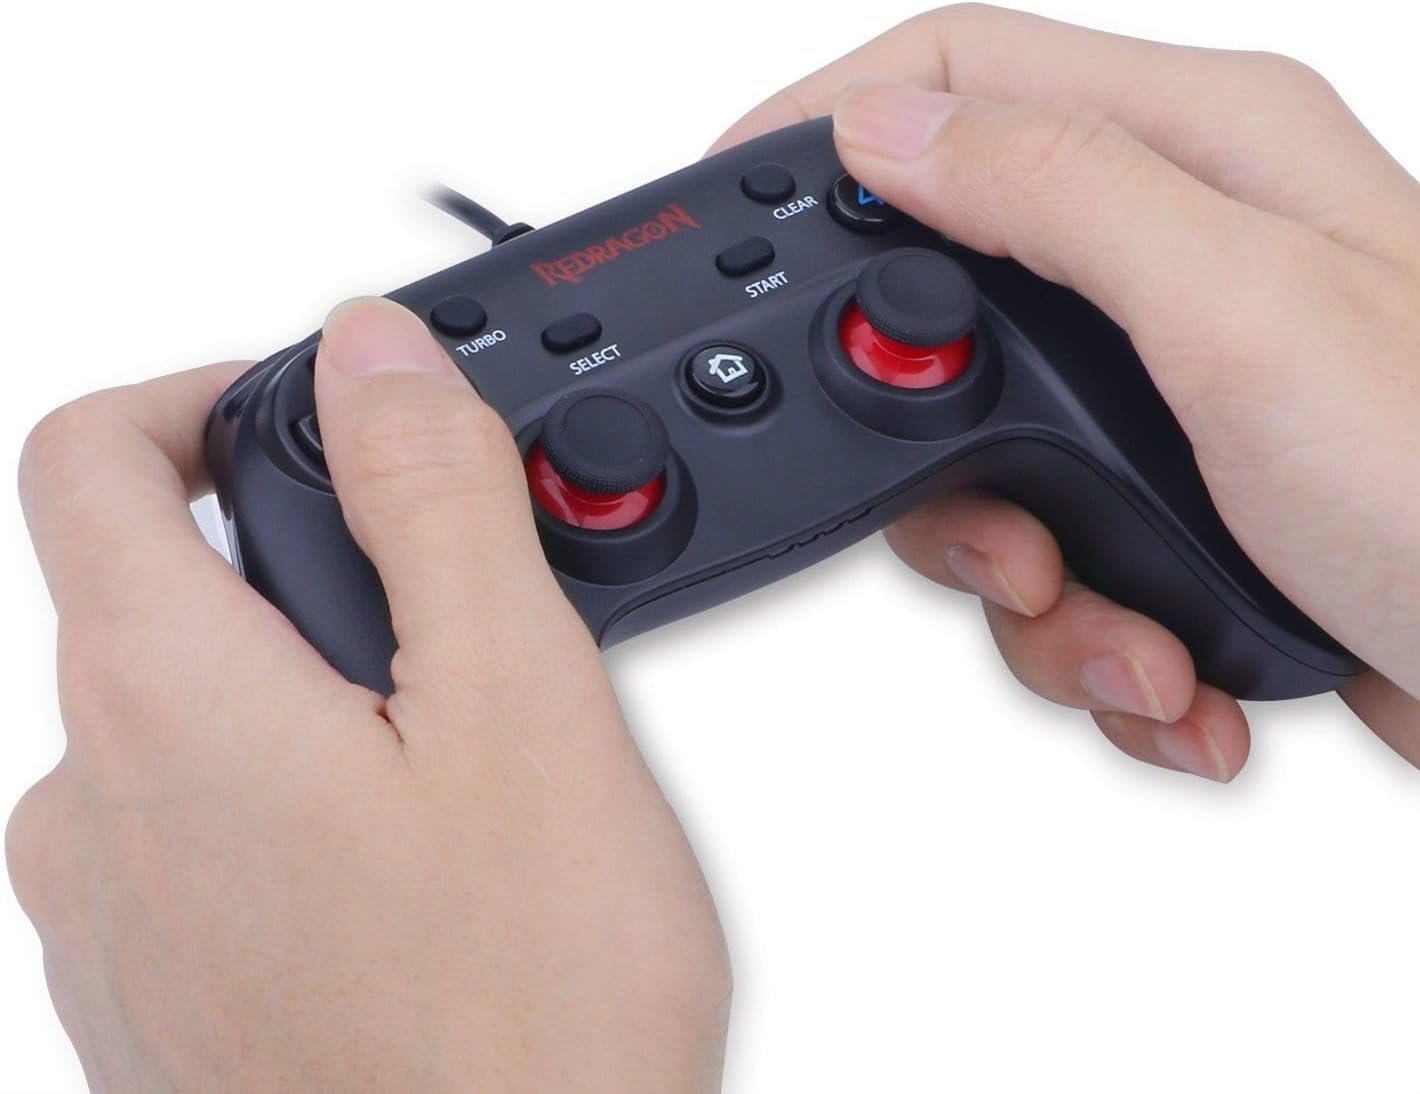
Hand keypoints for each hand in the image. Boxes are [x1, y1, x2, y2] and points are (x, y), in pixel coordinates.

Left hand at [5, 299, 729, 1090]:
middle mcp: (94, 809)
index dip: (199, 390)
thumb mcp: (519, 705)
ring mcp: (112, 924)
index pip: (90, 454)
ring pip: (191, 726)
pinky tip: (419, 880)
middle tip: (462, 628)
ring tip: (464, 775)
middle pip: (159, 595)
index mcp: (164, 702)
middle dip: (310, 568)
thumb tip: (372, 356)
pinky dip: (298, 807)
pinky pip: (202, 843)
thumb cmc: (520, 1024)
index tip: (312, 414)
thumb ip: (434, 500)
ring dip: (315, 698)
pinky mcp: (160, 1005)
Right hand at [714, 4, 1419, 779]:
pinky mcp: (1185, 501)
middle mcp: (1182, 260)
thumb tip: (886, 132)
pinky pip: (1061, 559)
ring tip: (1135, 644)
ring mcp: (1180, 391)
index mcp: (1200, 157)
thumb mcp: (1246, 318)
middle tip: (1008, 541)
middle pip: (946, 308)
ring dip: (1035, 591)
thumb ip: (1058, 198)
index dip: (827, 124)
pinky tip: (1180, 672)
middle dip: (945, 461)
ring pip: (993, 469)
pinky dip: (1095, 639)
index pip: (959, 73)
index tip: (732, 205)